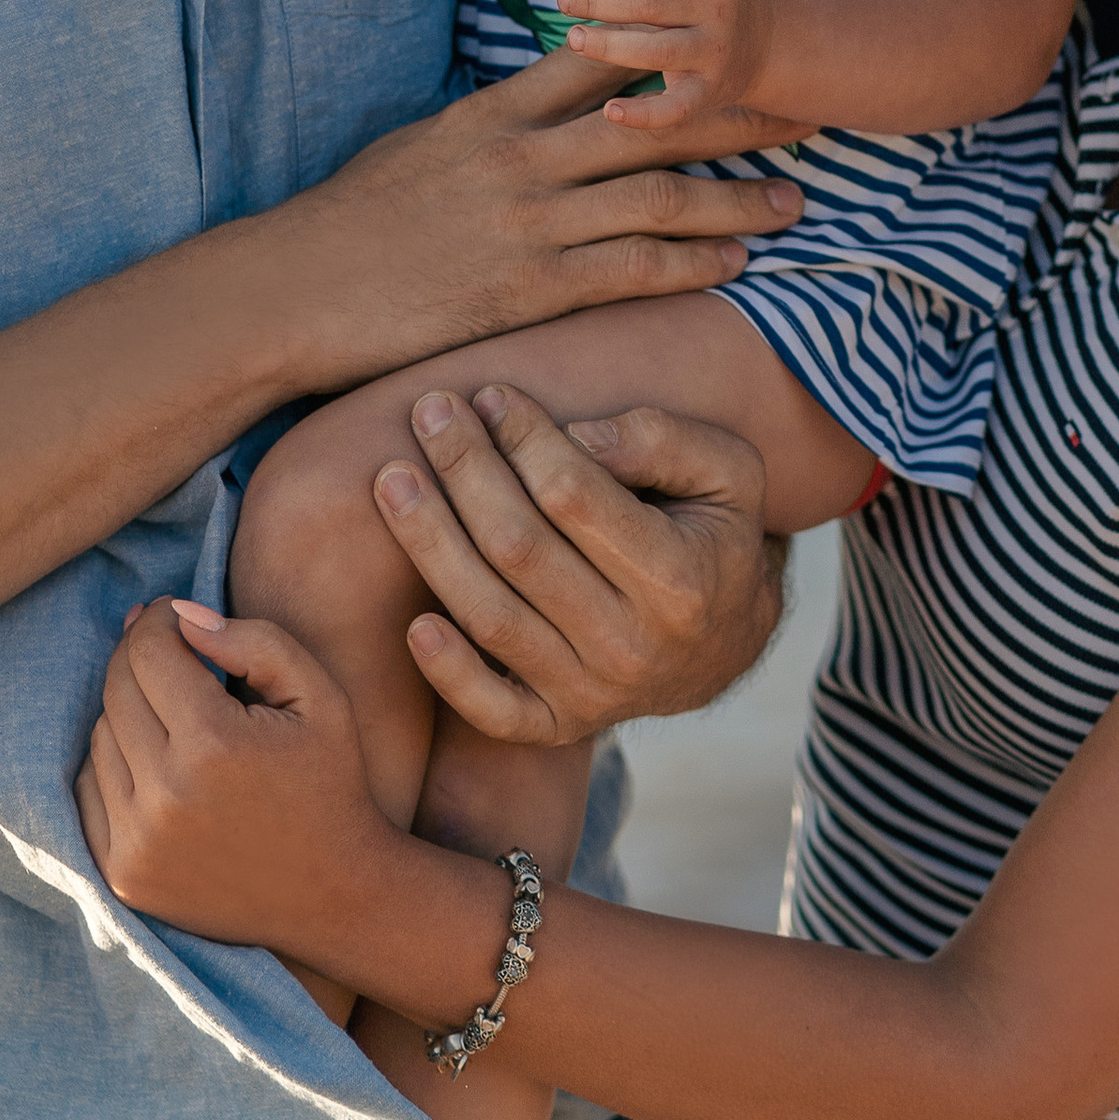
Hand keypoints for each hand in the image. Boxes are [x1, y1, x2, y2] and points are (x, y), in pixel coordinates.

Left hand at [76, 597, 395, 950]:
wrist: (333, 895)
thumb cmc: (329, 783)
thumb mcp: (319, 696)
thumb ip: (254, 641)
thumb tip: (180, 615)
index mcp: (213, 743)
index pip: (147, 651)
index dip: (156, 621)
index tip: (172, 618)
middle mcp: (164, 796)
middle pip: (115, 691)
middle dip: (141, 660)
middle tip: (171, 656)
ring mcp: (136, 842)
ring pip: (99, 739)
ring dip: (129, 715)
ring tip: (177, 719)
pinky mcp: (122, 874)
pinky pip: (89, 792)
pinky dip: (115, 768)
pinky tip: (158, 765)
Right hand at [276, 44, 803, 385]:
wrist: (294, 289)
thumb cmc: (349, 224)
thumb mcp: (418, 148)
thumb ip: (488, 126)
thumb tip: (534, 110)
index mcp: (494, 113)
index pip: (603, 59)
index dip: (677, 45)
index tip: (734, 38)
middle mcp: (522, 156)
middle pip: (655, 120)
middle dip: (739, 114)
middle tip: (806, 109)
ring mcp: (529, 222)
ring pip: (659, 196)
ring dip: (736, 198)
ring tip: (792, 198)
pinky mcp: (529, 289)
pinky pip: (632, 269)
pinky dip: (692, 263)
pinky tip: (735, 263)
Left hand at [377, 384, 782, 745]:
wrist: (725, 645)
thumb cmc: (713, 534)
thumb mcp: (727, 471)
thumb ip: (661, 441)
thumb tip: (575, 435)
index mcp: (679, 579)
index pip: (573, 497)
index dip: (523, 439)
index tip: (491, 396)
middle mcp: (634, 645)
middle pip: (518, 549)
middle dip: (465, 471)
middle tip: (430, 411)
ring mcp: (594, 693)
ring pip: (491, 615)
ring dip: (430, 542)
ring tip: (391, 478)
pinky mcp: (558, 723)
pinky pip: (493, 710)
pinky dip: (448, 673)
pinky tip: (414, 622)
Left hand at [557, 0, 782, 131]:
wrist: (763, 44)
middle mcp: (720, 7)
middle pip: (650, 3)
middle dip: (598, 1)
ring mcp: (716, 52)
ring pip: (657, 52)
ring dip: (607, 47)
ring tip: (573, 38)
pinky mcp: (709, 92)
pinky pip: (675, 108)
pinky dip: (643, 115)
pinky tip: (609, 111)